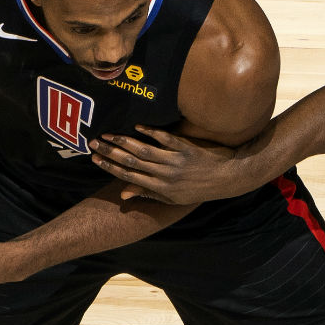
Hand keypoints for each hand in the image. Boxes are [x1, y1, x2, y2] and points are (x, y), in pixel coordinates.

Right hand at [90, 125, 251, 203]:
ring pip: (145, 152)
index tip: (94, 158)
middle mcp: (165, 175)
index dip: (110, 167)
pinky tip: (139, 126)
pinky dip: (152, 133)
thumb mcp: (173, 198)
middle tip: (94, 142)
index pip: (128, 176)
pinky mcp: (187, 149)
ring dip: (125, 142)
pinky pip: (167, 140)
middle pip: (132, 162)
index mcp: (160, 187)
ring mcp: (176, 162)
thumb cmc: (199, 189)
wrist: (230, 179)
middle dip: (111, 152)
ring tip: (109, 134)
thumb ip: (148, 193)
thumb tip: (123, 193)